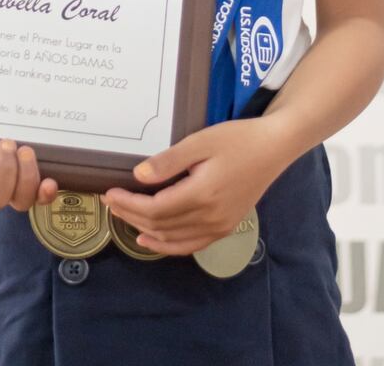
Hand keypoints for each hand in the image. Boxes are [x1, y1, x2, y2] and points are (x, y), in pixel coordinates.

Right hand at [0, 139, 58, 211]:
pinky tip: (50, 181)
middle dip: (4, 170)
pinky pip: (42, 199)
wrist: (0, 139)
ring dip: (25, 176)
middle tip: (7, 143)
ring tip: (26, 151)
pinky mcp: (36, 190)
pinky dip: (46, 192)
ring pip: (20, 200)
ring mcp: (15, 194)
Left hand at [101, 117, 285, 255]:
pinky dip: (168, 245)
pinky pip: (191, 245)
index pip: (154, 209)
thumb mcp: (201, 141)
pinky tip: (152, 239)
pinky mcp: (225, 227)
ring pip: (173, 239)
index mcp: (202, 195)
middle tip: (111, 203)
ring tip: (124, 219)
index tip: (110, 193)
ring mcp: (219, 227)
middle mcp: (210, 218)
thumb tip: (139, 177)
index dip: (129, 204)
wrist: (274, 148)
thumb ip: (169, 161)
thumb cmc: (237, 139)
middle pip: (160, 225)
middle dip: (131, 216)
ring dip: (145, 231)